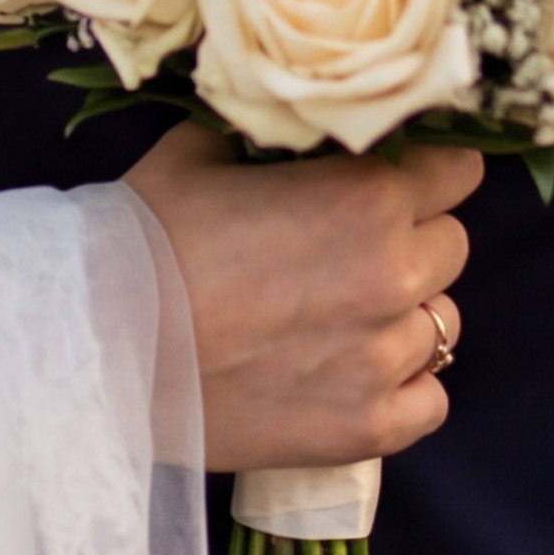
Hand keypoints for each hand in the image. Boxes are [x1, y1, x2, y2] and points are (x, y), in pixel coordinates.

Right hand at [124, 122, 476, 473]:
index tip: (389, 180)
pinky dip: (402, 388)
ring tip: (335, 319)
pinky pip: (432, 400)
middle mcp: (393, 274)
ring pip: (442, 324)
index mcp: (366, 196)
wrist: (96, 349)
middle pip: (451, 245)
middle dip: (410, 240)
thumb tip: (303, 125)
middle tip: (345, 250)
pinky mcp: (368, 429)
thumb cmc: (143, 240)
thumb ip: (275, 135)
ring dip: (402, 315)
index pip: (457, 168)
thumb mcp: (203, 151)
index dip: (425, 170)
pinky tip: (349, 375)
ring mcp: (385, 360)